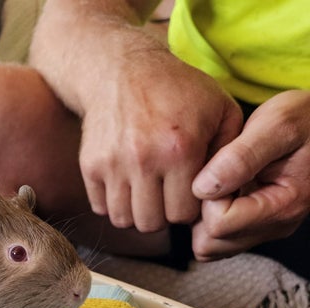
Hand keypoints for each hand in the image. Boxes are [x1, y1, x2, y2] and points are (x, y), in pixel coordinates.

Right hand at [78, 51, 242, 232]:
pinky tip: (125, 184)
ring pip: (123, 219)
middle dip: (162, 214)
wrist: (121, 69)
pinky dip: (113, 202)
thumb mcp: (220, 109)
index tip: (188, 192)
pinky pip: (100, 207)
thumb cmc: (176, 90)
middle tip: (166, 195)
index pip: (184, 213)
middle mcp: (144, 160)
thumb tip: (225, 193)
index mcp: (180, 149)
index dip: (189, 207)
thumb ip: (231, 152)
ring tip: (146, 193)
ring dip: (136, 212)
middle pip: (153, 223)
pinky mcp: (90, 165)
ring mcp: (113, 164)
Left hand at [192, 90, 309, 260]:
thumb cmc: (304, 119)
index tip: (219, 168)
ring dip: (203, 216)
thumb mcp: (276, 124)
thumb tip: (203, 188)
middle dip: (201, 211)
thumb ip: (240, 158)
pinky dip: (209, 218)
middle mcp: (275, 226)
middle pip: (210, 243)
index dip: (208, 197)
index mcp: (283, 207)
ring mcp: (265, 229)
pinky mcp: (256, 225)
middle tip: (216, 176)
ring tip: (220, 181)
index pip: (218, 225)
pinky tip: (223, 188)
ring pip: (209, 245)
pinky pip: (216, 238)